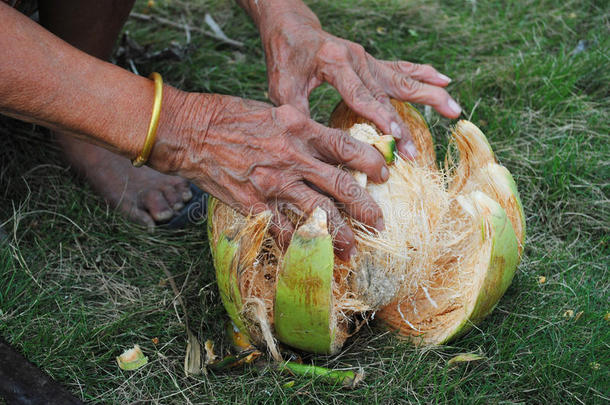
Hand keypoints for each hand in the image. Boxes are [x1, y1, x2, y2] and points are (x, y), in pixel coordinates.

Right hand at [153, 88, 388, 259]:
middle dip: (365, 206)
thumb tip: (326, 146)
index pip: (346, 147)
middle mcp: (292, 157)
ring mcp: (273, 182)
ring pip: (317, 212)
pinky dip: (298, 244)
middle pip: (339, 185)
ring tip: (354, 249)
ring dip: (340, 233)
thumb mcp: (274, 113)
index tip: (384, 174)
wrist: (190, 131)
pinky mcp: (253, 203)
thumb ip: (302, 130)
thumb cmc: (230, 116)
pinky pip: (282, 229)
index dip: (370, 162)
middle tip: (380, 223)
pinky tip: (311, 256)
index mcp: (299, 128)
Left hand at [258, 6, 461, 157]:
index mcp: (335, 63)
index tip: (395, 137)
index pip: (360, 95)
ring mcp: (367, 59)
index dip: (379, 117)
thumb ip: (298, 114)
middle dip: (404, 124)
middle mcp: (357, 58)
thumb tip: (310, 145)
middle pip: (387, 92)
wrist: (291, 28)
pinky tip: (444, 81)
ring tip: (454, 109)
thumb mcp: (282, 88)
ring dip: (429, 95)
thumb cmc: (285, 59)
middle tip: (416, 150)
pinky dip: (423, 74)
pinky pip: (401, 69)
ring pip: (402, 79)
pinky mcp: (371, 61)